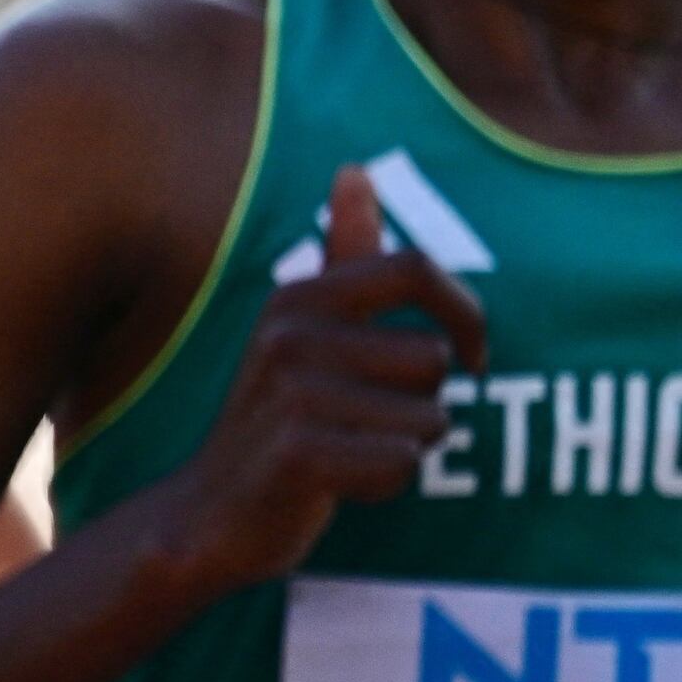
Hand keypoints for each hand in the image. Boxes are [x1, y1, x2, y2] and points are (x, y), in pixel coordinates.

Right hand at [158, 164, 488, 594]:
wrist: (208, 512)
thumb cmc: (277, 417)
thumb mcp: (303, 329)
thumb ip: (340, 256)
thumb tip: (355, 169)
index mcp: (299, 297)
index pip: (413, 269)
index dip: (464, 311)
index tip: (473, 354)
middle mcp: (290, 334)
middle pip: (432, 359)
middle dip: (423, 403)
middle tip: (367, 423)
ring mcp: (290, 393)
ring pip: (427, 420)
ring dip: (406, 448)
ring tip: (349, 451)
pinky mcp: (298, 453)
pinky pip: (401, 466)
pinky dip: (384, 484)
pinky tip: (337, 483)